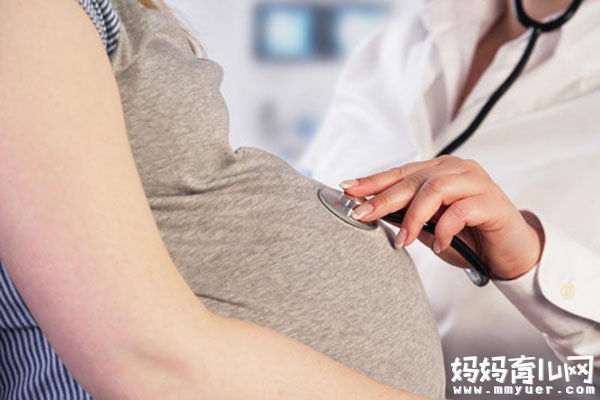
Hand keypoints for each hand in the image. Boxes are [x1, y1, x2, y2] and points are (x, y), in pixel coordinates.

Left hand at [341, 156, 544, 279]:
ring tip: (402, 241)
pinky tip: (439, 246)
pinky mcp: (492, 201)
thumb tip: (370, 212)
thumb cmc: (468, 237)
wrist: (510, 253)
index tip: (347, 189)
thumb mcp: (429, 227)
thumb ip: (406, 216)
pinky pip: (460, 211)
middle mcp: (457, 169)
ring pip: (434, 189)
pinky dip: (443, 230)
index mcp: (440, 170)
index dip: (372, 181)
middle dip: (383, 198)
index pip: (400, 173)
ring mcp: (476, 182)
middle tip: (361, 215)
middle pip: (413, 180)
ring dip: (413, 217)